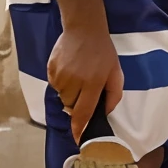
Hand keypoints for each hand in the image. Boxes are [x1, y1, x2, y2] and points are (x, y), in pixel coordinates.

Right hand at [47, 22, 123, 141]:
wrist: (83, 28)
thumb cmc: (103, 52)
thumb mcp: (116, 73)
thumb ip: (113, 95)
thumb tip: (104, 112)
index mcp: (93, 83)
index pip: (83, 112)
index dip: (79, 128)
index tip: (77, 139)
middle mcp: (75, 81)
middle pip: (70, 106)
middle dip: (77, 104)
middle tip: (85, 90)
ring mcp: (61, 75)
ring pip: (62, 96)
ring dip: (69, 93)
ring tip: (78, 77)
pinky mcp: (51, 69)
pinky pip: (55, 85)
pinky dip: (61, 83)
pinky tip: (69, 70)